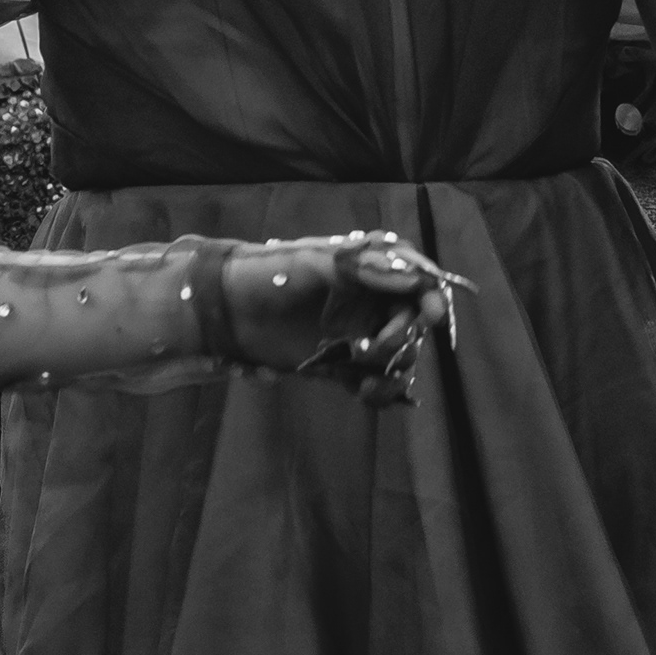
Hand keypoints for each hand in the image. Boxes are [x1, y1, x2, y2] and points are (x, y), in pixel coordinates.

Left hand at [239, 232, 470, 405]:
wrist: (225, 313)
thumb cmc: (267, 274)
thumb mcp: (315, 263)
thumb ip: (363, 268)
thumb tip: (413, 274)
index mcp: (366, 270)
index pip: (416, 282)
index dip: (430, 298)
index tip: (431, 317)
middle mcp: (368, 302)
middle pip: (413, 324)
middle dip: (404, 338)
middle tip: (376, 347)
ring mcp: (356, 334)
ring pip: (399, 357)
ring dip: (392, 369)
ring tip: (364, 377)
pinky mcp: (341, 365)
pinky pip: (376, 381)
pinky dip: (380, 390)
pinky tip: (363, 391)